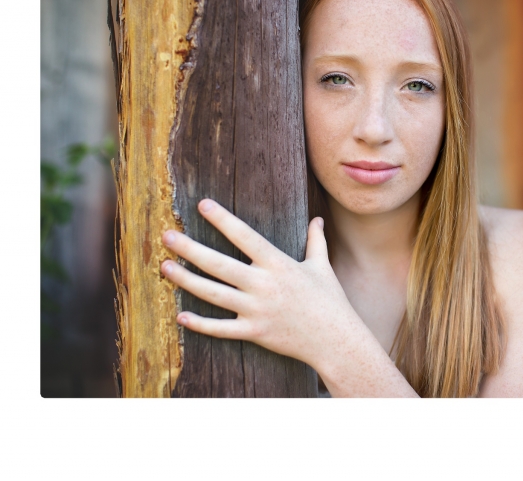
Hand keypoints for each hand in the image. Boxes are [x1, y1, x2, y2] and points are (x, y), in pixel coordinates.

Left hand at [160, 198, 353, 369]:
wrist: (336, 339)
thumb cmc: (329, 300)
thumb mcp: (322, 266)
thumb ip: (316, 241)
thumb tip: (318, 220)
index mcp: (279, 264)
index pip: (245, 237)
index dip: (223, 220)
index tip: (202, 205)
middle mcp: (264, 285)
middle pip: (219, 264)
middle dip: (190, 249)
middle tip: (167, 235)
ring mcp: (257, 310)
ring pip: (213, 294)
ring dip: (186, 280)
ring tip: (164, 266)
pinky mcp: (254, 333)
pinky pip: (222, 329)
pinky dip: (200, 324)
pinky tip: (181, 315)